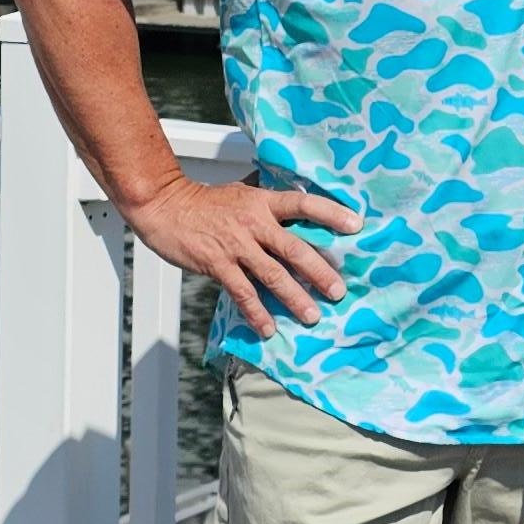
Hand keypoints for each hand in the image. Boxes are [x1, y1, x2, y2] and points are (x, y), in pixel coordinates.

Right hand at [118, 169, 360, 336]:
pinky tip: (268, 328)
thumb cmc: (205, 202)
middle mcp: (254, 222)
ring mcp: (236, 244)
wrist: (165, 206)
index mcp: (263, 202)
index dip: (331, 213)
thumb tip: (297, 210)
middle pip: (294, 248)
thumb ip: (267, 205)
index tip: (357, 225)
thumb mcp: (242, 194)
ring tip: (312, 316)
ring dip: (294, 297)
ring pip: (272, 274)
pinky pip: (242, 292)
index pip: (303, 204)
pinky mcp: (217, 264)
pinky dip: (256, 312)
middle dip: (319, 271)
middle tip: (339, 291)